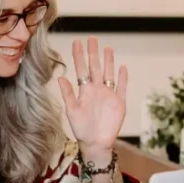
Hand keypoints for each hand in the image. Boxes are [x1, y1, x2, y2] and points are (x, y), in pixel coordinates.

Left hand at [58, 38, 127, 160]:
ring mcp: (109, 95)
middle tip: (92, 38)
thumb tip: (60, 78)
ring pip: (109, 74)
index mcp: (84, 91)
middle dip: (93, 53)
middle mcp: (96, 90)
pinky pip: (122, 87)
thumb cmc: (81, 129)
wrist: (96, 144)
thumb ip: (68, 94)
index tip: (76, 42)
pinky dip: (123, 78)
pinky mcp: (119, 103)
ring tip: (107, 48)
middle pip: (95, 67)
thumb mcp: (71, 111)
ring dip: (108, 62)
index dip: (79, 56)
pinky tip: (122, 67)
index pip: (81, 69)